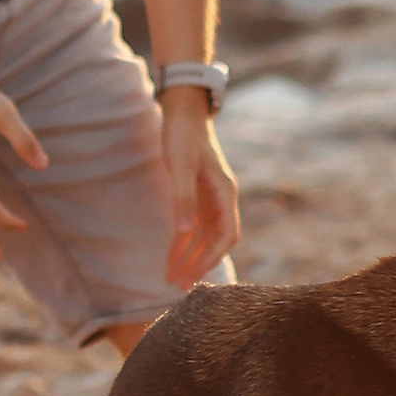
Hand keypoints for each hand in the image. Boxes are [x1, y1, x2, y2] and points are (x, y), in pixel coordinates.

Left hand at [159, 85, 239, 286]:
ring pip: (203, 236)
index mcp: (225, 192)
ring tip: (171, 278)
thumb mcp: (180, 166)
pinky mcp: (198, 195)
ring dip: (189, 257)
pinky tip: (169, 256)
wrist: (183, 110)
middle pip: (215, 240)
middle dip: (198, 263)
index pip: (226, 235)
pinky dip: (182, 242)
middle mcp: (221, 199)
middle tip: (178, 285)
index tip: (194, 274)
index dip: (212, 257)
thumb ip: (183, 198)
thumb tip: (185, 231)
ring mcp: (210, 198)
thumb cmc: (183, 135)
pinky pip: (193, 226)